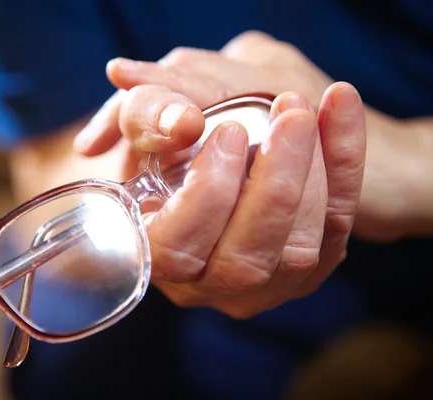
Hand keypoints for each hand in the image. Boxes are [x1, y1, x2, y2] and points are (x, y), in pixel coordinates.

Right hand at [72, 33, 366, 316]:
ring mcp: (263, 282)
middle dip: (273, 186)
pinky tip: (338, 104)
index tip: (226, 130)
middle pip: (244, 263)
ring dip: (312, 174)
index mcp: (156, 255)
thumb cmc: (164, 140)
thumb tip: (181, 122)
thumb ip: (148, 114)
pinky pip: (337, 224)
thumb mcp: (144, 118)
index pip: (175, 250)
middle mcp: (208, 282)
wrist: (211, 150)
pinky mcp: (310, 264)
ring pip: (297, 251)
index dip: (205, 196)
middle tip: (288, 113)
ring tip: (301, 108)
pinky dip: (345, 162)